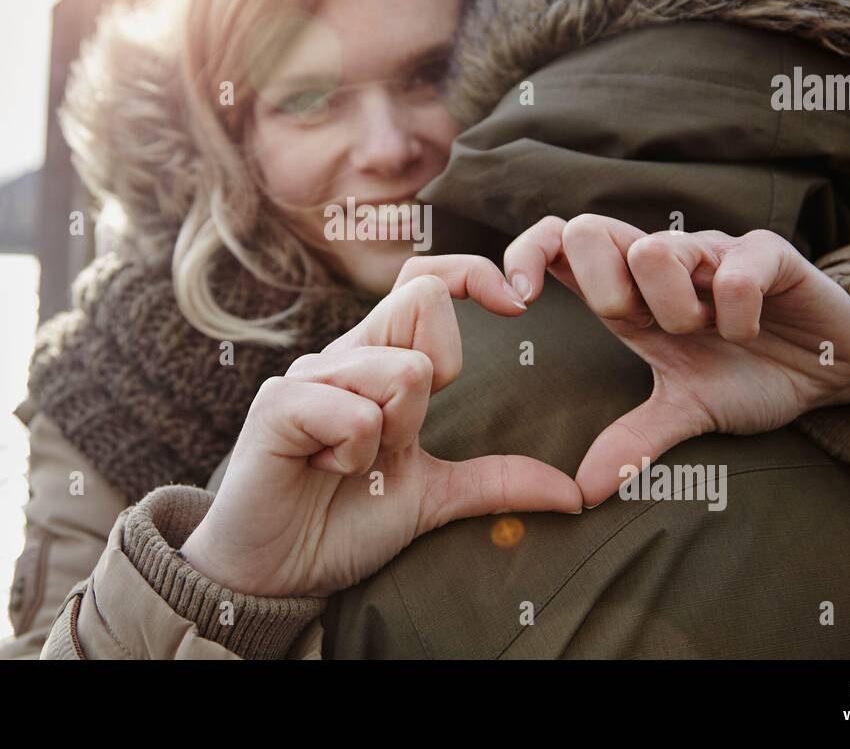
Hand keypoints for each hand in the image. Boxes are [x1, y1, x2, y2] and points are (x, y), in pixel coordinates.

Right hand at [180, 261, 580, 597]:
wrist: (276, 575)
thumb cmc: (343, 523)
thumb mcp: (435, 499)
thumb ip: (496, 482)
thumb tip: (573, 493)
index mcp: (382, 361)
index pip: (429, 278)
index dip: (475, 274)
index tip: (518, 304)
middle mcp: (346, 354)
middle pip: (423, 300)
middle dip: (440, 374)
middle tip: (403, 436)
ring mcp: (308, 374)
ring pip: (402, 369)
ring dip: (394, 435)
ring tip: (354, 465)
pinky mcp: (277, 405)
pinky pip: (355, 414)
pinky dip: (355, 456)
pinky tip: (325, 471)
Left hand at [504, 215, 849, 506]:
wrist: (832, 371)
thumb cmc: (749, 375)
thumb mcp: (685, 412)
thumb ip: (633, 441)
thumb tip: (580, 492)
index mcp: (628, 289)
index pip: (557, 239)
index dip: (525, 255)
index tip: (516, 304)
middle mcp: (662, 258)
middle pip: (591, 228)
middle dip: (604, 291)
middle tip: (641, 330)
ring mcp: (713, 250)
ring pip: (656, 249)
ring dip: (675, 308)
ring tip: (706, 333)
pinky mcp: (768, 253)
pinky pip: (735, 270)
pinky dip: (737, 314)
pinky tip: (749, 334)